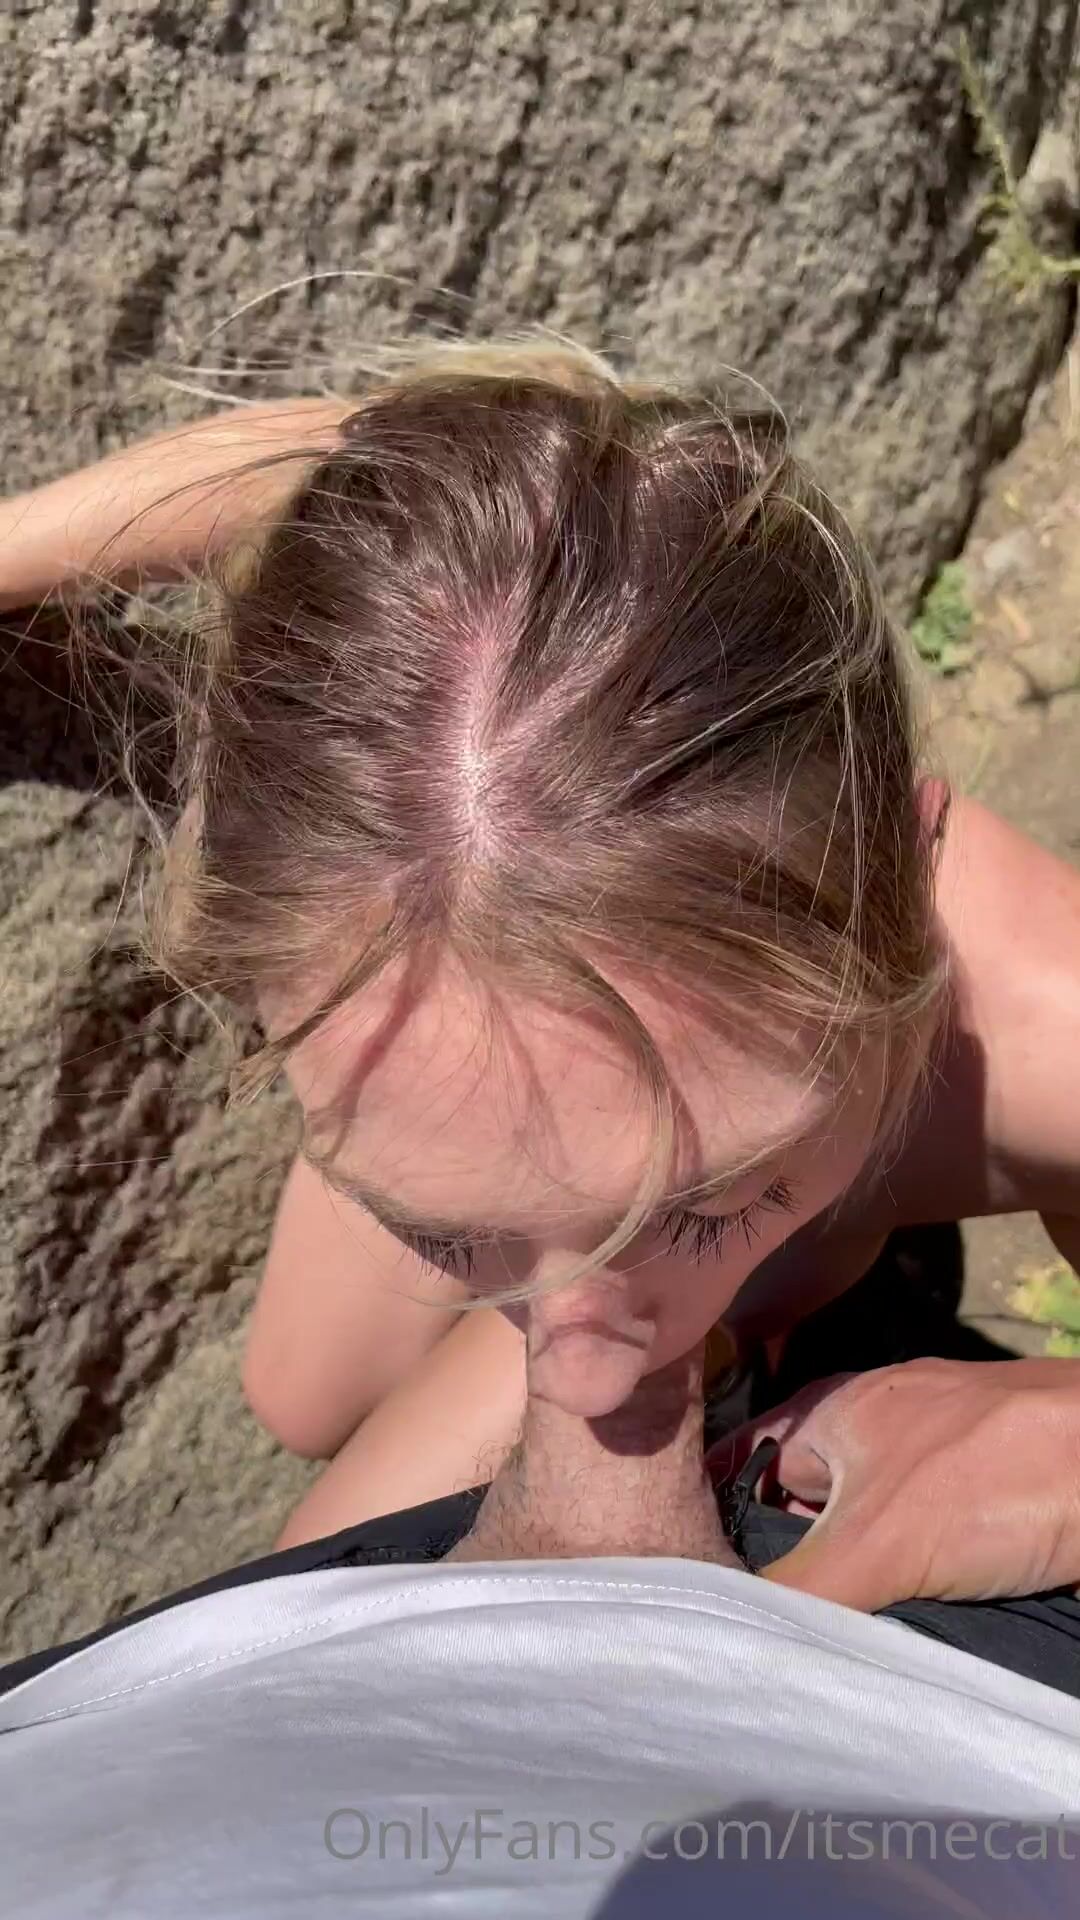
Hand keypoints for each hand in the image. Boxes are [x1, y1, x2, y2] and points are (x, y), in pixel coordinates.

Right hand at [707, 1356, 1079, 1610]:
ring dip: (866, 1597)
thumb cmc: (998, 1477)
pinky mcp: (991, 1508)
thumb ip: (793, 1593)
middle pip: (813, 1518)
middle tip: (776, 1645)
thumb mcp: (874, 1543)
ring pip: (874, 1546)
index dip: (725, 1535)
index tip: (702, 1603)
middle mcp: (882, 1433)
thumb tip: (711, 1638)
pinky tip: (908, 1639)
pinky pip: (930, 1560)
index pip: (748, 1475)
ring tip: (839, 1655)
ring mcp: (942, 1471)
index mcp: (836, 1411)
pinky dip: (921, 1598)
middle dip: (801, 1579)